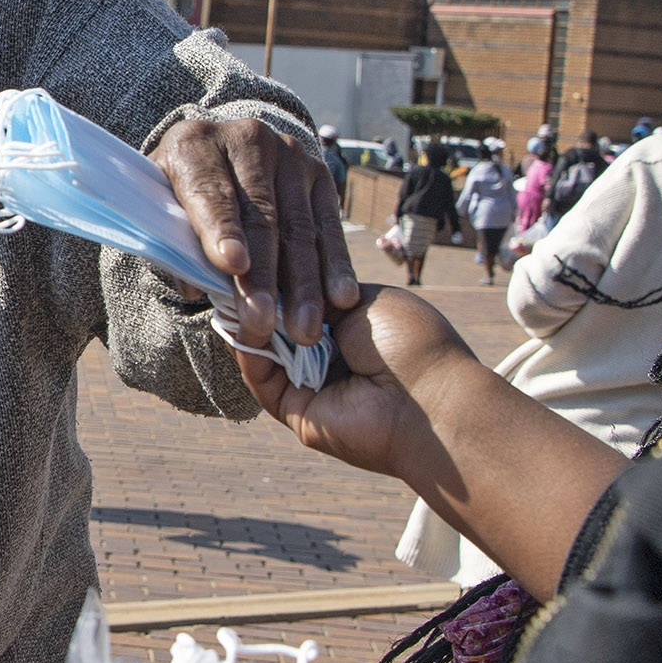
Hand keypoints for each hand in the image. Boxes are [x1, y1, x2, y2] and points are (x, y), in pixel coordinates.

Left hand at [150, 115, 358, 349]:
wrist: (222, 151)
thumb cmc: (182, 193)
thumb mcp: (163, 207)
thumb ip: (172, 242)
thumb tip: (196, 286)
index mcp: (194, 144)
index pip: (210, 193)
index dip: (222, 230)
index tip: (233, 266)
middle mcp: (246, 140)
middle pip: (260, 216)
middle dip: (263, 275)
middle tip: (263, 323)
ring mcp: (289, 153)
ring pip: (299, 227)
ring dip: (303, 284)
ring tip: (303, 328)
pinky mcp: (320, 172)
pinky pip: (329, 225)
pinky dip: (336, 265)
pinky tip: (341, 299)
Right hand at [234, 284, 477, 480]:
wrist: (429, 398)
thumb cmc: (410, 342)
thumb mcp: (360, 299)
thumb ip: (315, 293)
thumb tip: (274, 287)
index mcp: (347, 329)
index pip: (299, 301)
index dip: (277, 279)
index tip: (253, 252)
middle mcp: (324, 357)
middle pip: (276, 323)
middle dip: (256, 295)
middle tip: (232, 265)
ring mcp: (306, 384)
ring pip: (262, 348)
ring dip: (250, 318)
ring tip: (237, 288)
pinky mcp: (292, 410)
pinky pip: (259, 376)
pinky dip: (248, 348)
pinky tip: (245, 319)